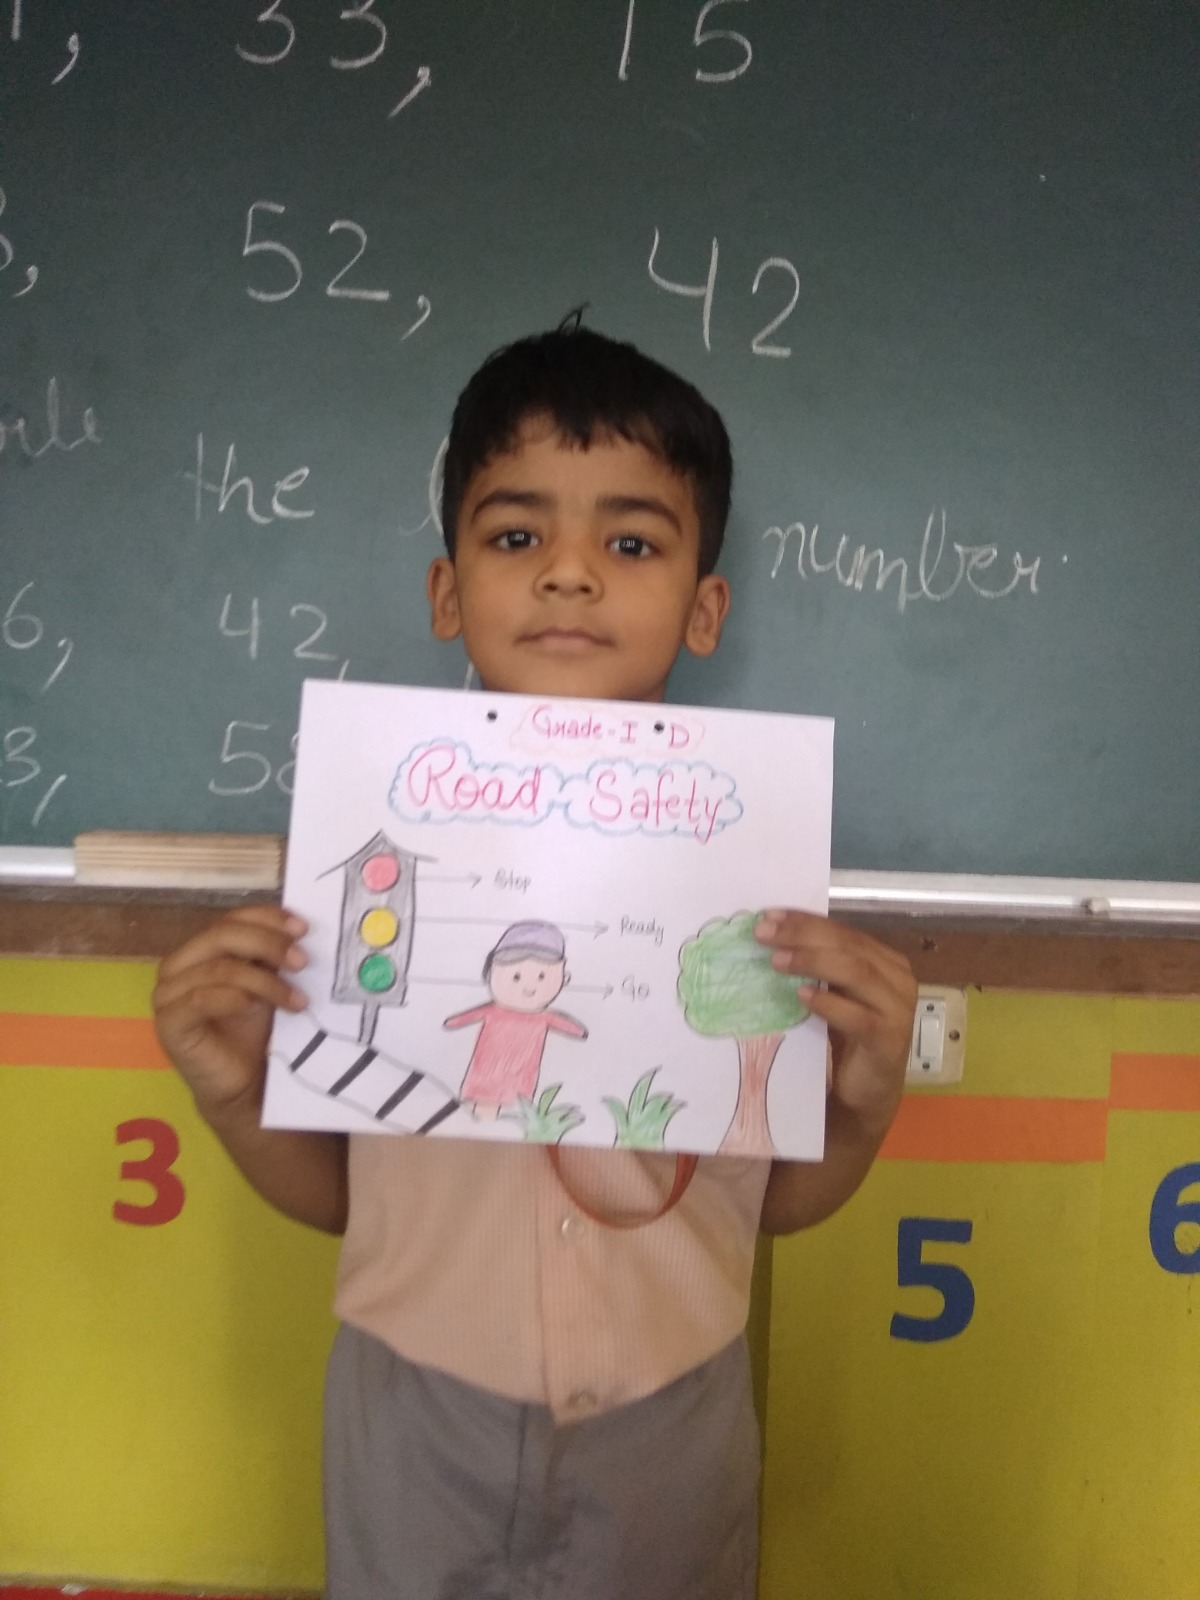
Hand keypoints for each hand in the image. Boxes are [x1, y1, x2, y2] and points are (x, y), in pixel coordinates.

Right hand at [152, 905, 309, 1121]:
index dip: (267, 917)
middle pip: (222, 935)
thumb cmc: (253, 1031)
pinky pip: (201, 999)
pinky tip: (256, 1007)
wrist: (242, 1084)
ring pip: (219, 969)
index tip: (303, 928)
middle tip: (302, 961)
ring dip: (265, 981)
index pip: (231, 919)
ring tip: (297, 1000)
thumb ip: (271, 955)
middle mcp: (177, 965)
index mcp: (200, 949)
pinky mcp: (168, 1024)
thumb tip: (299, 929)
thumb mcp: (267, 983)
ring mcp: (167, 995)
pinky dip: (233, 998)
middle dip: (268, 944)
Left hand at [754, 910, 916, 1134]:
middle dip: (804, 935)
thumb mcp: (833, 995)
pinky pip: (859, 1017)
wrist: (865, 1095)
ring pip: (857, 972)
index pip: (843, 931)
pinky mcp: (889, 1040)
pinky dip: (829, 1003)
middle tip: (765, 934)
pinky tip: (802, 997)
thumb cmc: (844, 1039)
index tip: (768, 917)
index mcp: (885, 961)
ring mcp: (898, 1010)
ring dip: (813, 962)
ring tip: (777, 961)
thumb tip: (773, 934)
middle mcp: (898, 979)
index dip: (806, 921)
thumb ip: (819, 967)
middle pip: (849, 945)